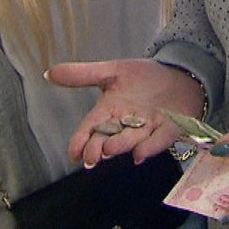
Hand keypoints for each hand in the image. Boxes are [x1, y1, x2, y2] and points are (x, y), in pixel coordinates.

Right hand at [46, 59, 205, 167]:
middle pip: (110, 137)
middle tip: (90, 157)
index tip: (72, 152)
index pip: (92, 127)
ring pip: (132, 139)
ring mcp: (149, 128)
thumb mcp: (112, 71)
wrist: (179, 73)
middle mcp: (127, 123)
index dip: (81, 140)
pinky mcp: (169, 129)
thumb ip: (82, 74)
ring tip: (109, 149)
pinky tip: (139, 153)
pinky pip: (159, 140)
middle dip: (99, 148)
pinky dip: (150, 147)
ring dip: (121, 145)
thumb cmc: (144, 76)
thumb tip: (49, 72)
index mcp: (110, 110)